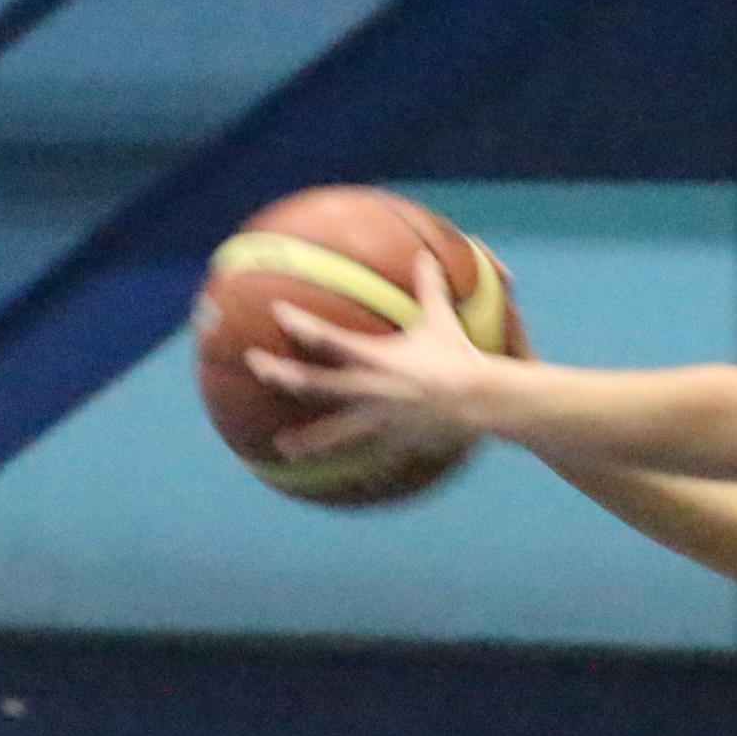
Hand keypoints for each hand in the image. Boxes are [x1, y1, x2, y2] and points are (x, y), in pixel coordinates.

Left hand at [244, 251, 489, 461]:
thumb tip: (425, 256)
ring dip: (307, 441)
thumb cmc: (460, 358)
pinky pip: (367, 456)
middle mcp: (367, 389)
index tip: (276, 312)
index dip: (298, 324)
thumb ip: (430, 289)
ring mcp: (377, 421)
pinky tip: (336, 479)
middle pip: (312, 386)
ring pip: (333, 433)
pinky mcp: (392, 443)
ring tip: (282, 448)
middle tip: (256, 367)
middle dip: (280, 376)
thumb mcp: (441, 321)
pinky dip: (353, 465)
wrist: (480, 403)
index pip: (326, 338)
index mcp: (374, 358)